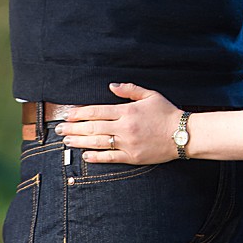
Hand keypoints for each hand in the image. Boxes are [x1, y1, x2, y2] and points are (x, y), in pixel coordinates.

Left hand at [58, 83, 182, 165]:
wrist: (183, 134)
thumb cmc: (168, 113)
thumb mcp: (151, 95)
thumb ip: (130, 90)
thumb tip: (112, 85)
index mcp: (128, 111)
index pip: (97, 111)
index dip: (80, 113)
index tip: (68, 115)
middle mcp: (125, 127)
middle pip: (92, 127)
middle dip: (73, 128)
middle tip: (59, 129)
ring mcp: (127, 143)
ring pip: (97, 143)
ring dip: (79, 142)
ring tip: (67, 141)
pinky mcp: (131, 156)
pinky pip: (109, 157)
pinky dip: (95, 157)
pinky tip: (85, 155)